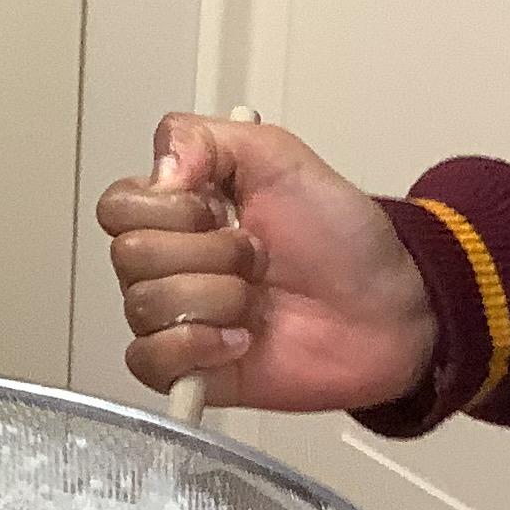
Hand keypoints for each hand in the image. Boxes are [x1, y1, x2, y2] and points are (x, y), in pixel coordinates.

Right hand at [93, 113, 437, 412]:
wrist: (392, 308)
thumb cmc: (342, 237)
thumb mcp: (279, 157)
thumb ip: (203, 139)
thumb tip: (158, 172)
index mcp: (176, 210)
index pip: (118, 207)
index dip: (169, 209)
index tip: (222, 208)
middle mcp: (169, 263)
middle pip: (128, 257)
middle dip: (206, 254)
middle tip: (255, 256)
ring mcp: (178, 318)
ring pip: (142, 307)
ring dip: (213, 300)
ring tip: (256, 300)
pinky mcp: (192, 369)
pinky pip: (148, 361)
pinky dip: (194, 348)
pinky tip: (239, 340)